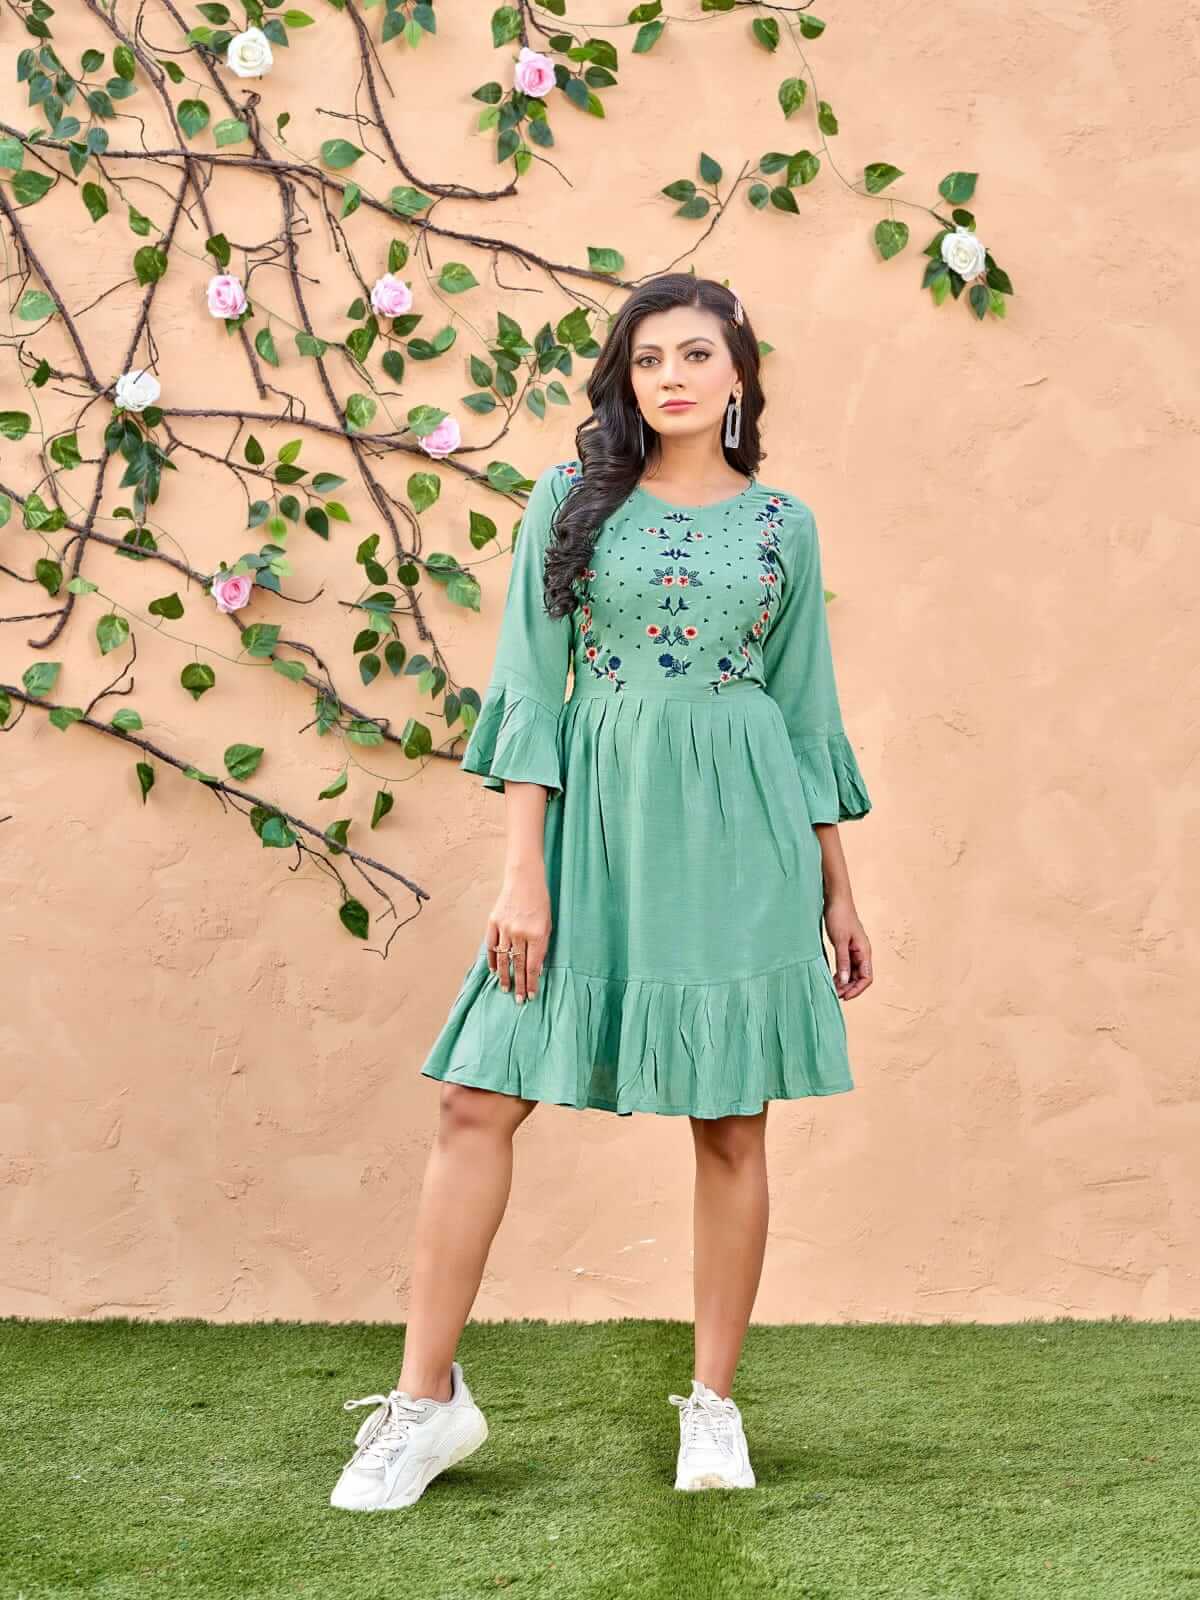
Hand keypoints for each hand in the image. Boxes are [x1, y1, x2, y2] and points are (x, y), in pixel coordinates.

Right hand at [486, 870, 551, 1002]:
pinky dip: (492, 959)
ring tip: (506, 989)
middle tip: (519, 1000)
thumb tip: (535, 968)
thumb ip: (541, 946)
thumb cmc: (540, 902)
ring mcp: (504, 928)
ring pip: (503, 958)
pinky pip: (491, 945)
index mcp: (536, 934)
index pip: (533, 965)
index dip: (532, 982)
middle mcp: (519, 933)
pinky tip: (494, 970)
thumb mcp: (547, 924)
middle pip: (518, 965)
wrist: (524, 879)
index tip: (532, 995)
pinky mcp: (493, 922)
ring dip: (504, 976)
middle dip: (520, 984)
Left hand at [823, 897, 872, 999]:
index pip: (867, 978)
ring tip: (832, 988)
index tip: (844, 996)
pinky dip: (840, 974)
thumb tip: (845, 981)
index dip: (857, 990)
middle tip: (835, 994)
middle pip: (860, 978)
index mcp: (865, 951)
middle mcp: (862, 953)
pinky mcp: (846, 947)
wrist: (836, 899)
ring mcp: (854, 950)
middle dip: (849, 988)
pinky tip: (831, 977)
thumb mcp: (840, 941)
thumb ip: (843, 961)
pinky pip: (846, 966)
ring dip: (844, 982)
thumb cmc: (839, 916)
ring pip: (852, 973)